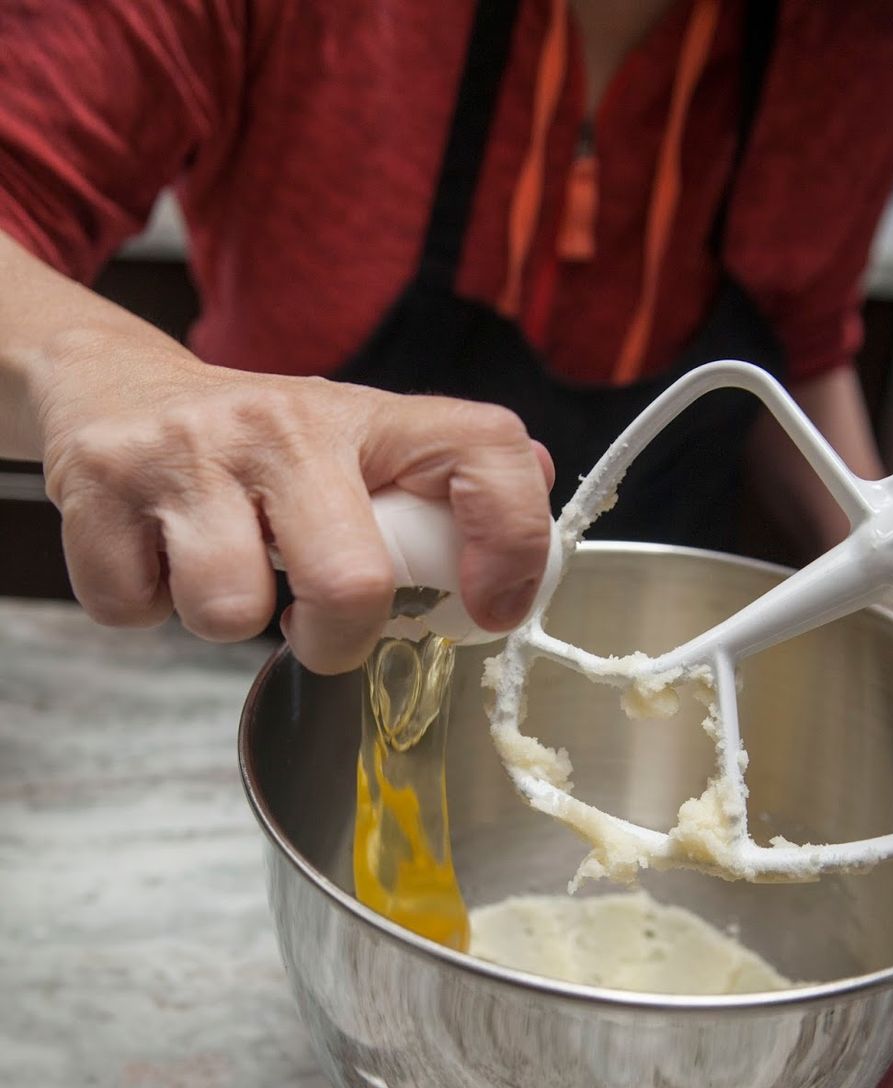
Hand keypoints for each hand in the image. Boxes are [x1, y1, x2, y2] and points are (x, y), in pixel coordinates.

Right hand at [38, 329, 553, 673]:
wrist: (115, 387)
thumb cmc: (255, 444)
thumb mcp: (358, 441)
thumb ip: (442, 477)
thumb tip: (539, 487)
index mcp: (365, 417)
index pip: (483, 451)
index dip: (511, 543)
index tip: (492, 606)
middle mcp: (280, 426)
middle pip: (350, 584)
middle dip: (336, 640)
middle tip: (317, 626)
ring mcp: (187, 451)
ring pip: (229, 611)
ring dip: (226, 622)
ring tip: (223, 572)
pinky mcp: (97, 483)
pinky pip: (135, 610)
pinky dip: (145, 607)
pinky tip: (157, 559)